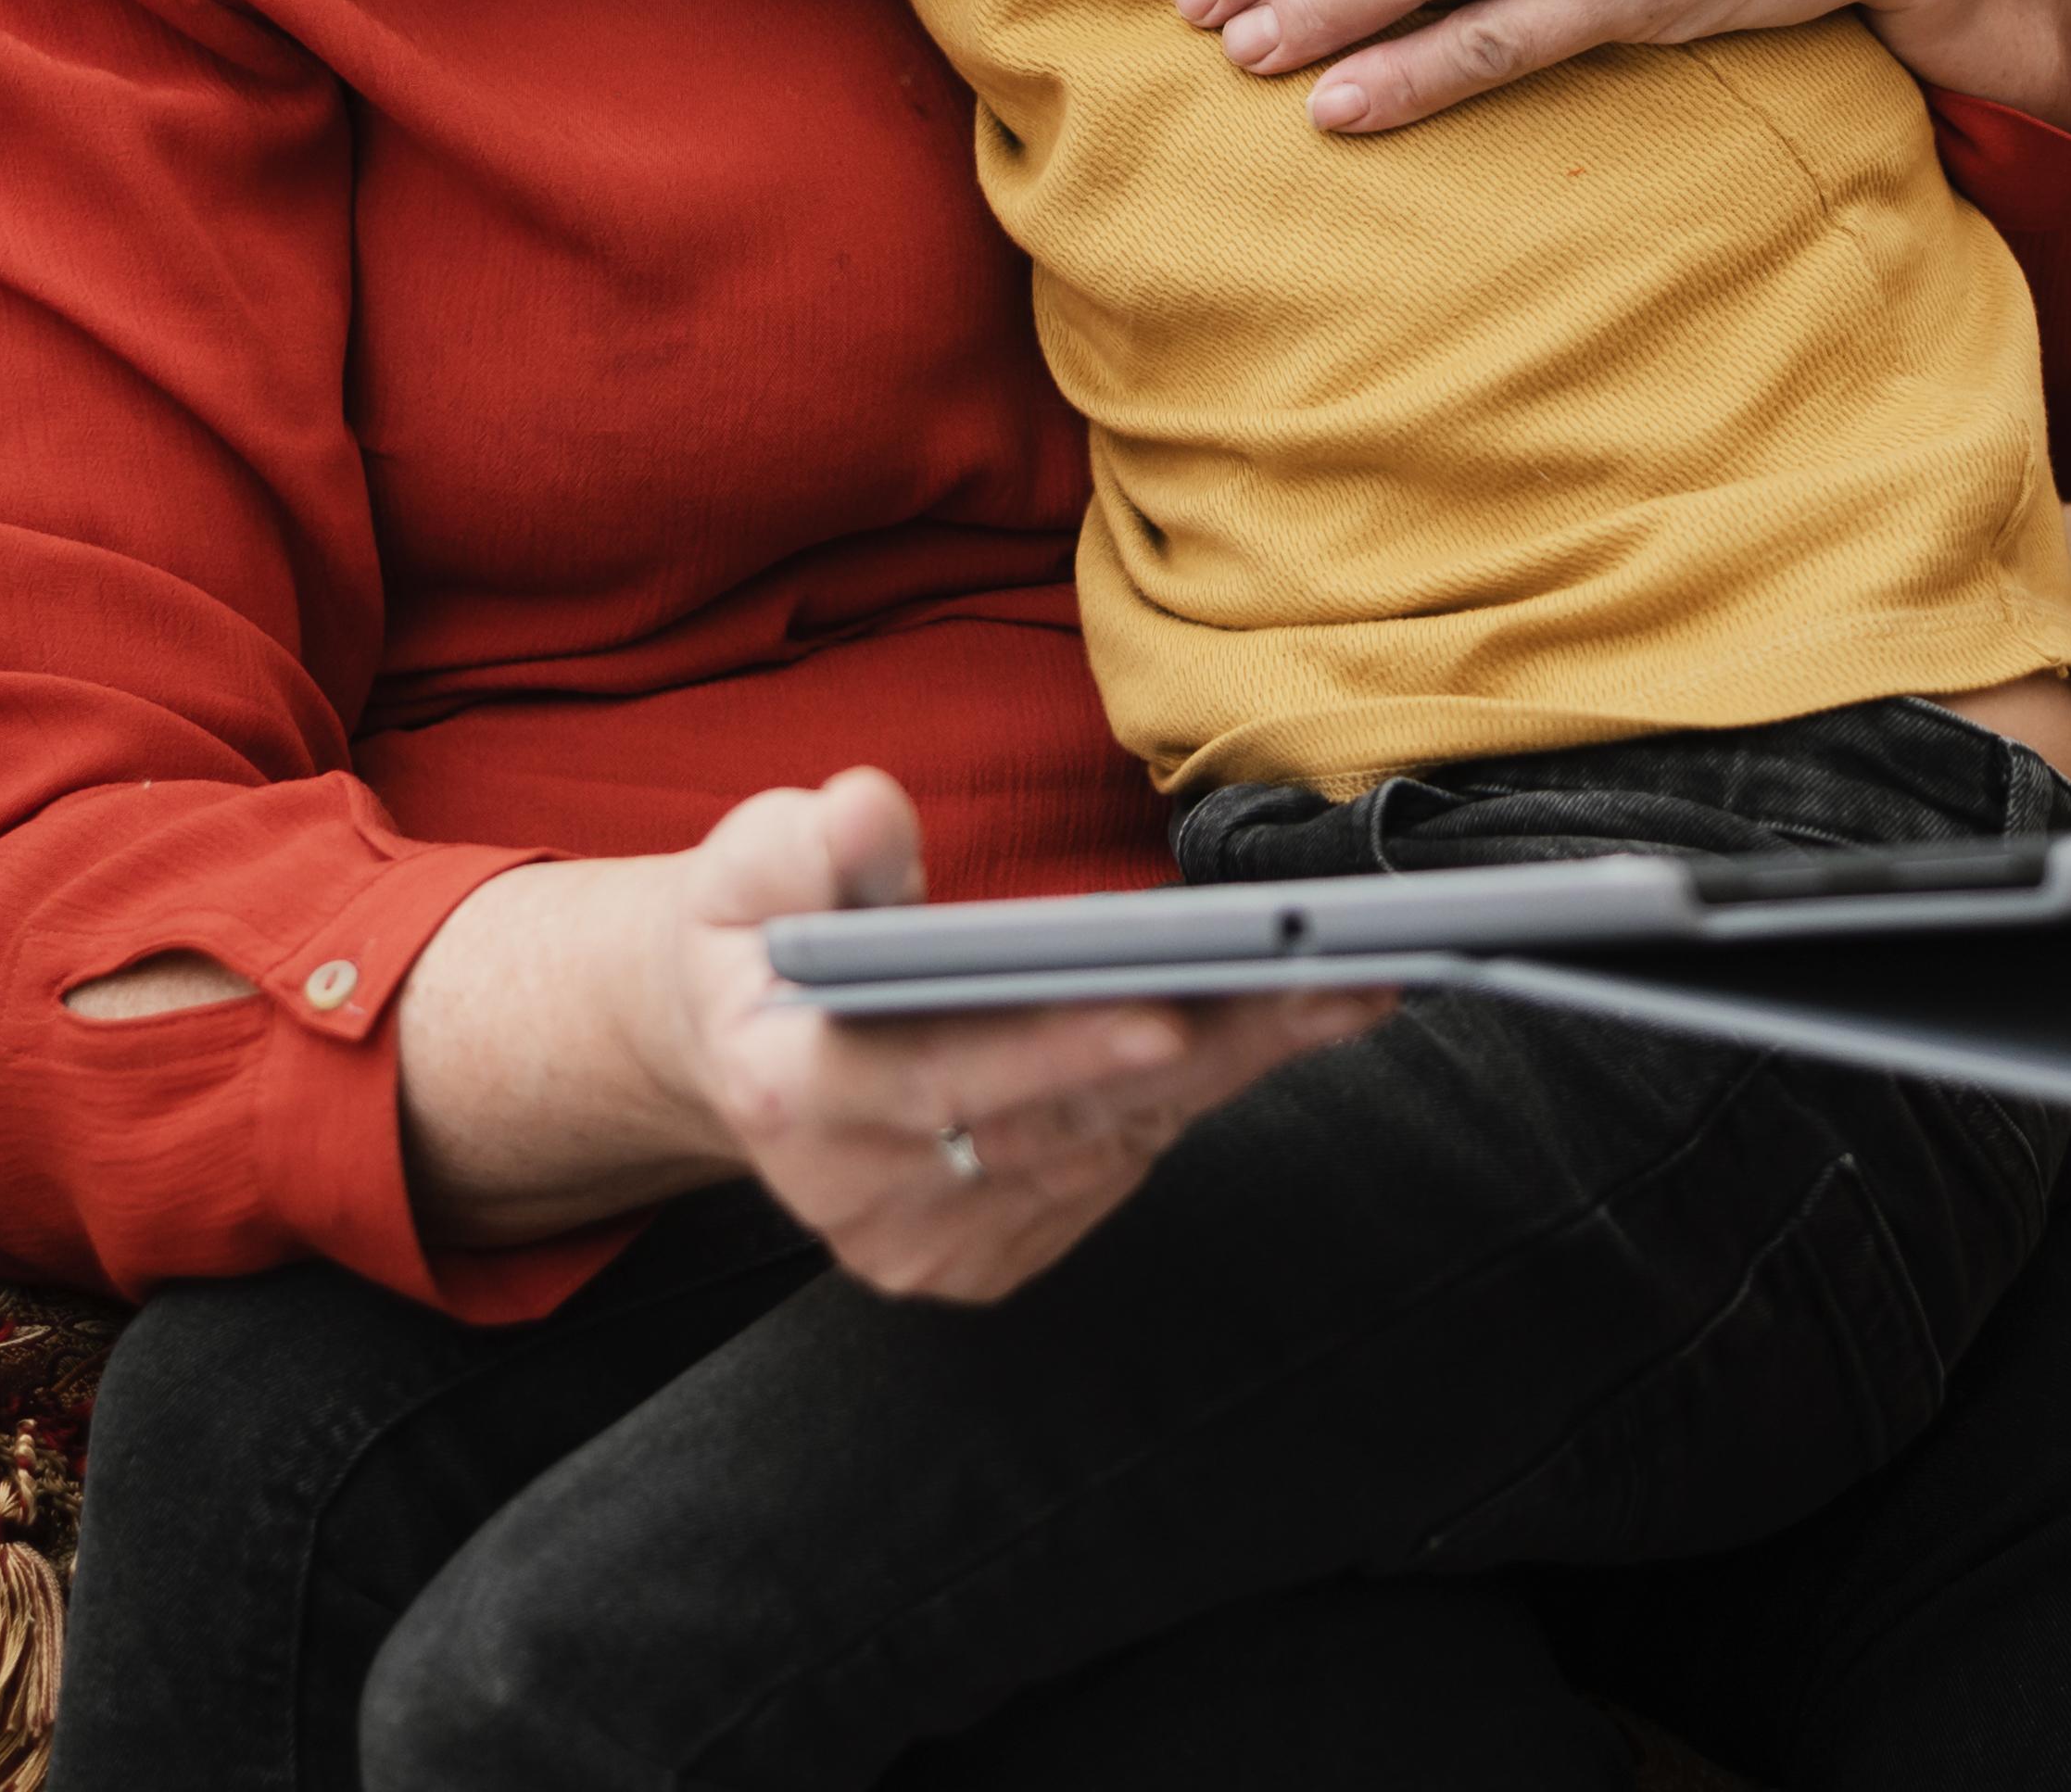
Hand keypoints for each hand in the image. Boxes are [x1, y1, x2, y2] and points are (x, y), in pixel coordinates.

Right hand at [398, 770, 1388, 1303]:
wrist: (738, 1043)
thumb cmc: (761, 932)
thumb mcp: (749, 859)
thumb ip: (806, 843)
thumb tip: (862, 808)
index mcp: (788, 1095)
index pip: (941, 1079)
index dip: (1056, 1048)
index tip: (1165, 1013)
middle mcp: (858, 1199)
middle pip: (1060, 1120)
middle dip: (1206, 1045)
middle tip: (1326, 977)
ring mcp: (924, 1246)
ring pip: (1107, 1149)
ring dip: (1227, 1068)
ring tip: (1332, 984)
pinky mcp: (982, 1262)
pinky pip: (1110, 1176)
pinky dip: (1190, 1103)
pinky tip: (1261, 1032)